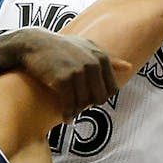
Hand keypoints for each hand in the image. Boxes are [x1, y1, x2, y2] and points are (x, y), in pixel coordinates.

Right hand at [0, 28, 120, 119]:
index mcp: (101, 57)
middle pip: (99, 99)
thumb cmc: (61, 47)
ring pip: (84, 104)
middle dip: (89, 105)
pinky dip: (68, 115)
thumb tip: (129, 67)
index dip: (99, 97)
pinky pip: (70, 105)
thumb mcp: (87, 47)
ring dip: (77, 112)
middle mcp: (92, 63)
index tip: (87, 98)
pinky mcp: (62, 79)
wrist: (33, 44)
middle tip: (77, 106)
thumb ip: (109, 59)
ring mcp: (78, 71)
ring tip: (69, 113)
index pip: (111, 90)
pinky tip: (65, 118)